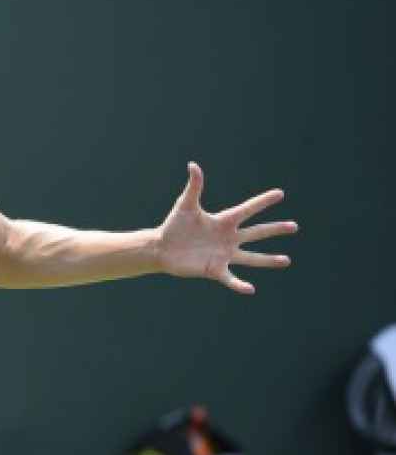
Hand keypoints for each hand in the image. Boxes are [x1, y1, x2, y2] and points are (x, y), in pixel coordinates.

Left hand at [156, 162, 297, 294]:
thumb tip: (193, 165)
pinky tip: (250, 289)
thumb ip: (194, 187)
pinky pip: (230, 278)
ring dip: (268, 260)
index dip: (262, 201)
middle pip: (256, 232)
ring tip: (287, 260)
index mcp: (223, 221)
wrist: (161, 248)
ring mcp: (224, 254)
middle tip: (294, 226)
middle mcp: (228, 238)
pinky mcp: (214, 269)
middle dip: (274, 229)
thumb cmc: (174, 225)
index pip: (247, 209)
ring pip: (251, 258)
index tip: (280, 193)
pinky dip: (239, 284)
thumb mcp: (185, 205)